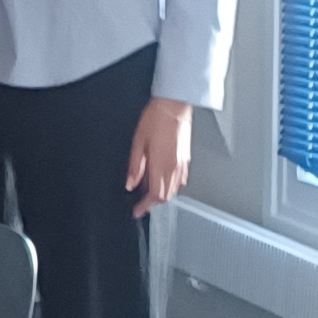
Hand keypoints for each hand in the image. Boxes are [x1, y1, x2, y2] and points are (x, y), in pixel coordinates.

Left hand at [128, 97, 193, 218]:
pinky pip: (180, 180)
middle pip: (166, 196)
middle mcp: (175, 168)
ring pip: (174, 190)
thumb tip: (130, 183)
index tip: (137, 211)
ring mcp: (183, 164)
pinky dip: (171, 187)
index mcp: (162, 166)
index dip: (145, 206)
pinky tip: (162, 181)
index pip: (155, 195)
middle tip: (141, 204)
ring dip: (162, 196)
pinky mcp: (187, 159)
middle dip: (153, 203)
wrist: (174, 106)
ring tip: (149, 194)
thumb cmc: (156, 119)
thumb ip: (135, 167)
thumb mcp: (138, 143)